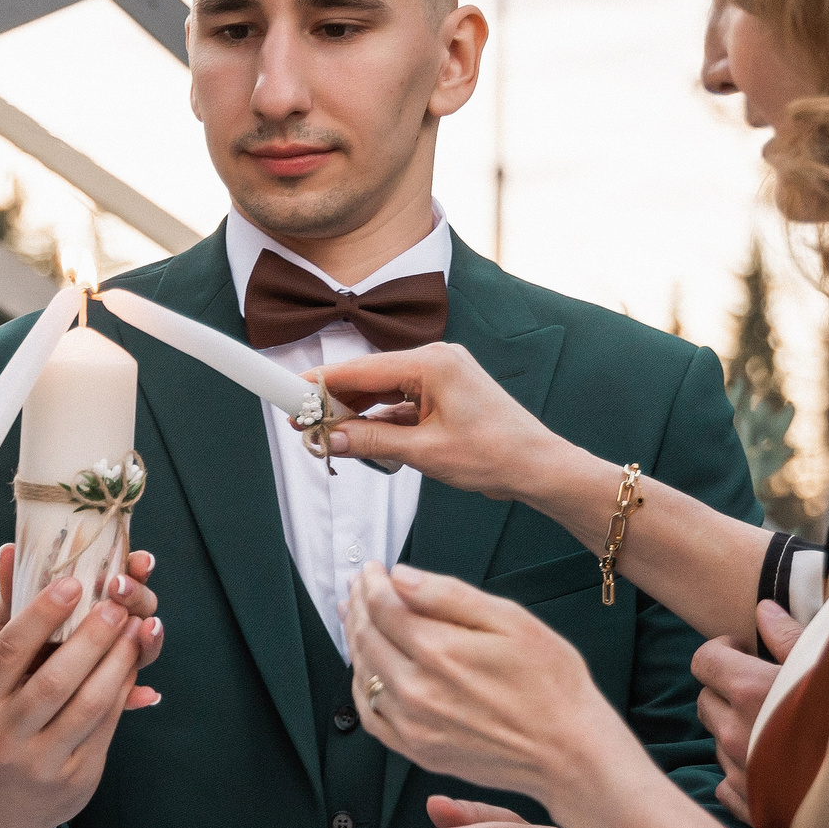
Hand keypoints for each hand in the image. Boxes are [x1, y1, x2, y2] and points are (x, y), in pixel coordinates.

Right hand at [0, 544, 163, 827]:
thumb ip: (5, 622)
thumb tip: (13, 550)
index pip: (9, 652)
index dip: (43, 614)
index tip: (74, 582)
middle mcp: (3, 738)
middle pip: (56, 678)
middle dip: (93, 635)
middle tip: (118, 601)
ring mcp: (40, 763)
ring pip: (89, 703)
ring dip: (119, 660)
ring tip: (136, 626)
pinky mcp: (74, 779)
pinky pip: (106, 727)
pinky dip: (123, 690)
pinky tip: (133, 663)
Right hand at [303, 344, 567, 501]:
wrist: (539, 467)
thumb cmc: (496, 454)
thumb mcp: (424, 452)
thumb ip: (371, 442)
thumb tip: (329, 438)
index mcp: (432, 363)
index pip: (361, 370)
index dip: (321, 383)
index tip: (288, 392)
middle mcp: (435, 360)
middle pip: (368, 378)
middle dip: (335, 403)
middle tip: (302, 425)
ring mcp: (441, 376)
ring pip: (382, 393)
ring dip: (357, 416)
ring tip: (326, 437)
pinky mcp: (444, 393)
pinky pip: (401, 404)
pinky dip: (381, 422)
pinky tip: (362, 441)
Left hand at [346, 563, 639, 823]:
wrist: (570, 751)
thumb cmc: (552, 685)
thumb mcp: (511, 621)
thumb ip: (448, 595)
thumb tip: (401, 576)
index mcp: (439, 652)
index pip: (383, 607)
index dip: (371, 583)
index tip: (372, 570)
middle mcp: (417, 691)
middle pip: (367, 637)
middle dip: (359, 606)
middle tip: (359, 588)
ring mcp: (413, 725)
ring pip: (363, 673)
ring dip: (355, 641)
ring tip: (357, 619)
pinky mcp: (417, 750)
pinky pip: (371, 715)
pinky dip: (361, 686)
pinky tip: (366, 670)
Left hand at [690, 599, 801, 825]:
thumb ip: (792, 636)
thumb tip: (764, 609)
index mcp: (751, 691)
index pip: (704, 660)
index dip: (723, 651)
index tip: (748, 651)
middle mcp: (736, 734)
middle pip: (706, 701)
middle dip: (727, 690)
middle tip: (763, 688)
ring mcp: (741, 774)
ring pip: (717, 742)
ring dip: (738, 730)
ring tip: (780, 728)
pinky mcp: (751, 808)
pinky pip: (727, 784)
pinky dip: (744, 772)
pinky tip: (777, 766)